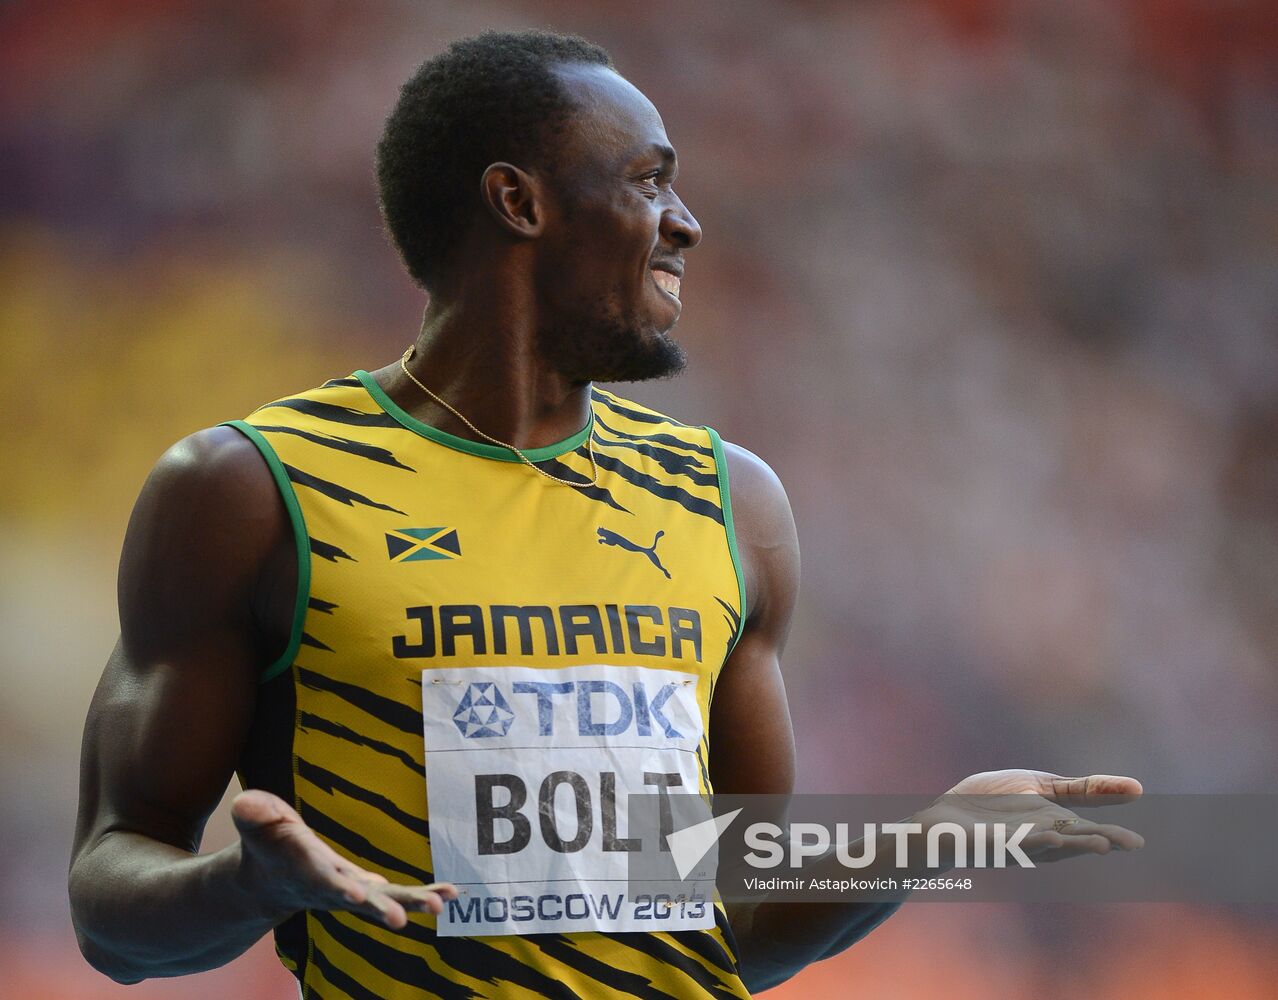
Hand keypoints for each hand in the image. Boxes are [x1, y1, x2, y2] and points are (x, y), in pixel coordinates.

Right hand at [231, 789, 456, 928]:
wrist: (268, 881)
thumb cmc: (266, 842)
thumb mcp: (256, 823)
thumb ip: (254, 814)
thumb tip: (247, 804)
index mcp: (302, 870)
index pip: (320, 880)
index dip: (338, 887)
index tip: (358, 894)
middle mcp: (330, 888)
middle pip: (357, 900)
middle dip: (379, 908)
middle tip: (402, 918)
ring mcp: (351, 893)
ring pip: (385, 901)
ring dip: (413, 902)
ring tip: (442, 904)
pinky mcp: (367, 892)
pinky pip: (398, 894)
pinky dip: (424, 894)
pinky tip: (453, 894)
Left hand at [917, 769, 1144, 865]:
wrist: (946, 815)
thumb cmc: (993, 803)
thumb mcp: (1042, 786)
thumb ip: (1083, 789)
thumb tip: (1137, 788)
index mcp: (1054, 825)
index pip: (1087, 831)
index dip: (1111, 836)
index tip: (1136, 842)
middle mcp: (1039, 839)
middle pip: (1074, 841)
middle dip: (1100, 841)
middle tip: (1131, 843)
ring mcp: (1015, 843)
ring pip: (1049, 846)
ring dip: (1075, 845)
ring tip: (1103, 844)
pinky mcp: (990, 844)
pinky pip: (1014, 843)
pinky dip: (1035, 840)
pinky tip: (1053, 835)